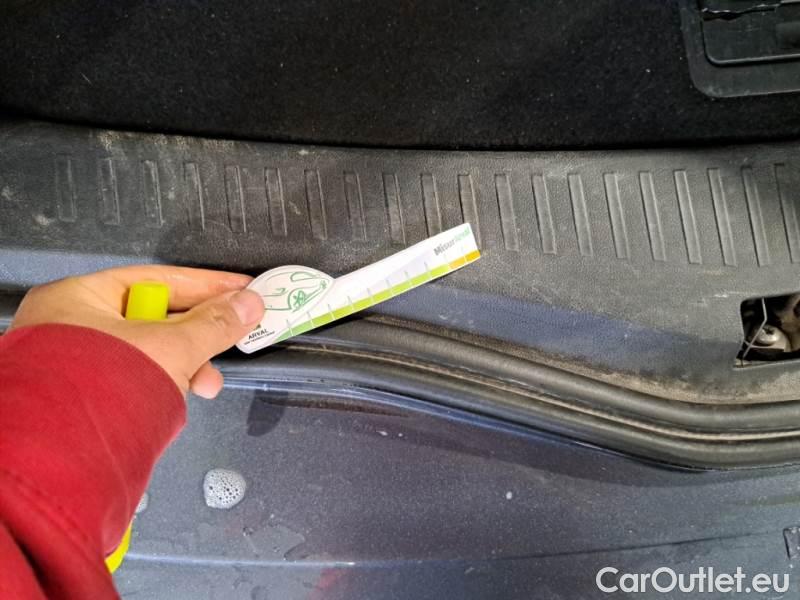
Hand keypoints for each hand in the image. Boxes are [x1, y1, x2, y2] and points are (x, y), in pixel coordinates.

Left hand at [9, 265, 264, 397]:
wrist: (63, 461)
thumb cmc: (100, 391)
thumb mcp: (172, 348)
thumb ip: (214, 325)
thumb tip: (247, 305)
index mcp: (79, 298)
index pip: (157, 280)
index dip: (205, 285)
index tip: (240, 289)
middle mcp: (71, 326)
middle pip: (155, 318)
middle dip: (200, 333)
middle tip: (235, 334)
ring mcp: (76, 363)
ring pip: (149, 352)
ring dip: (186, 365)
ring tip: (207, 383)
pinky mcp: (86, 397)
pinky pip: (137, 377)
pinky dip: (165, 383)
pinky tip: (182, 395)